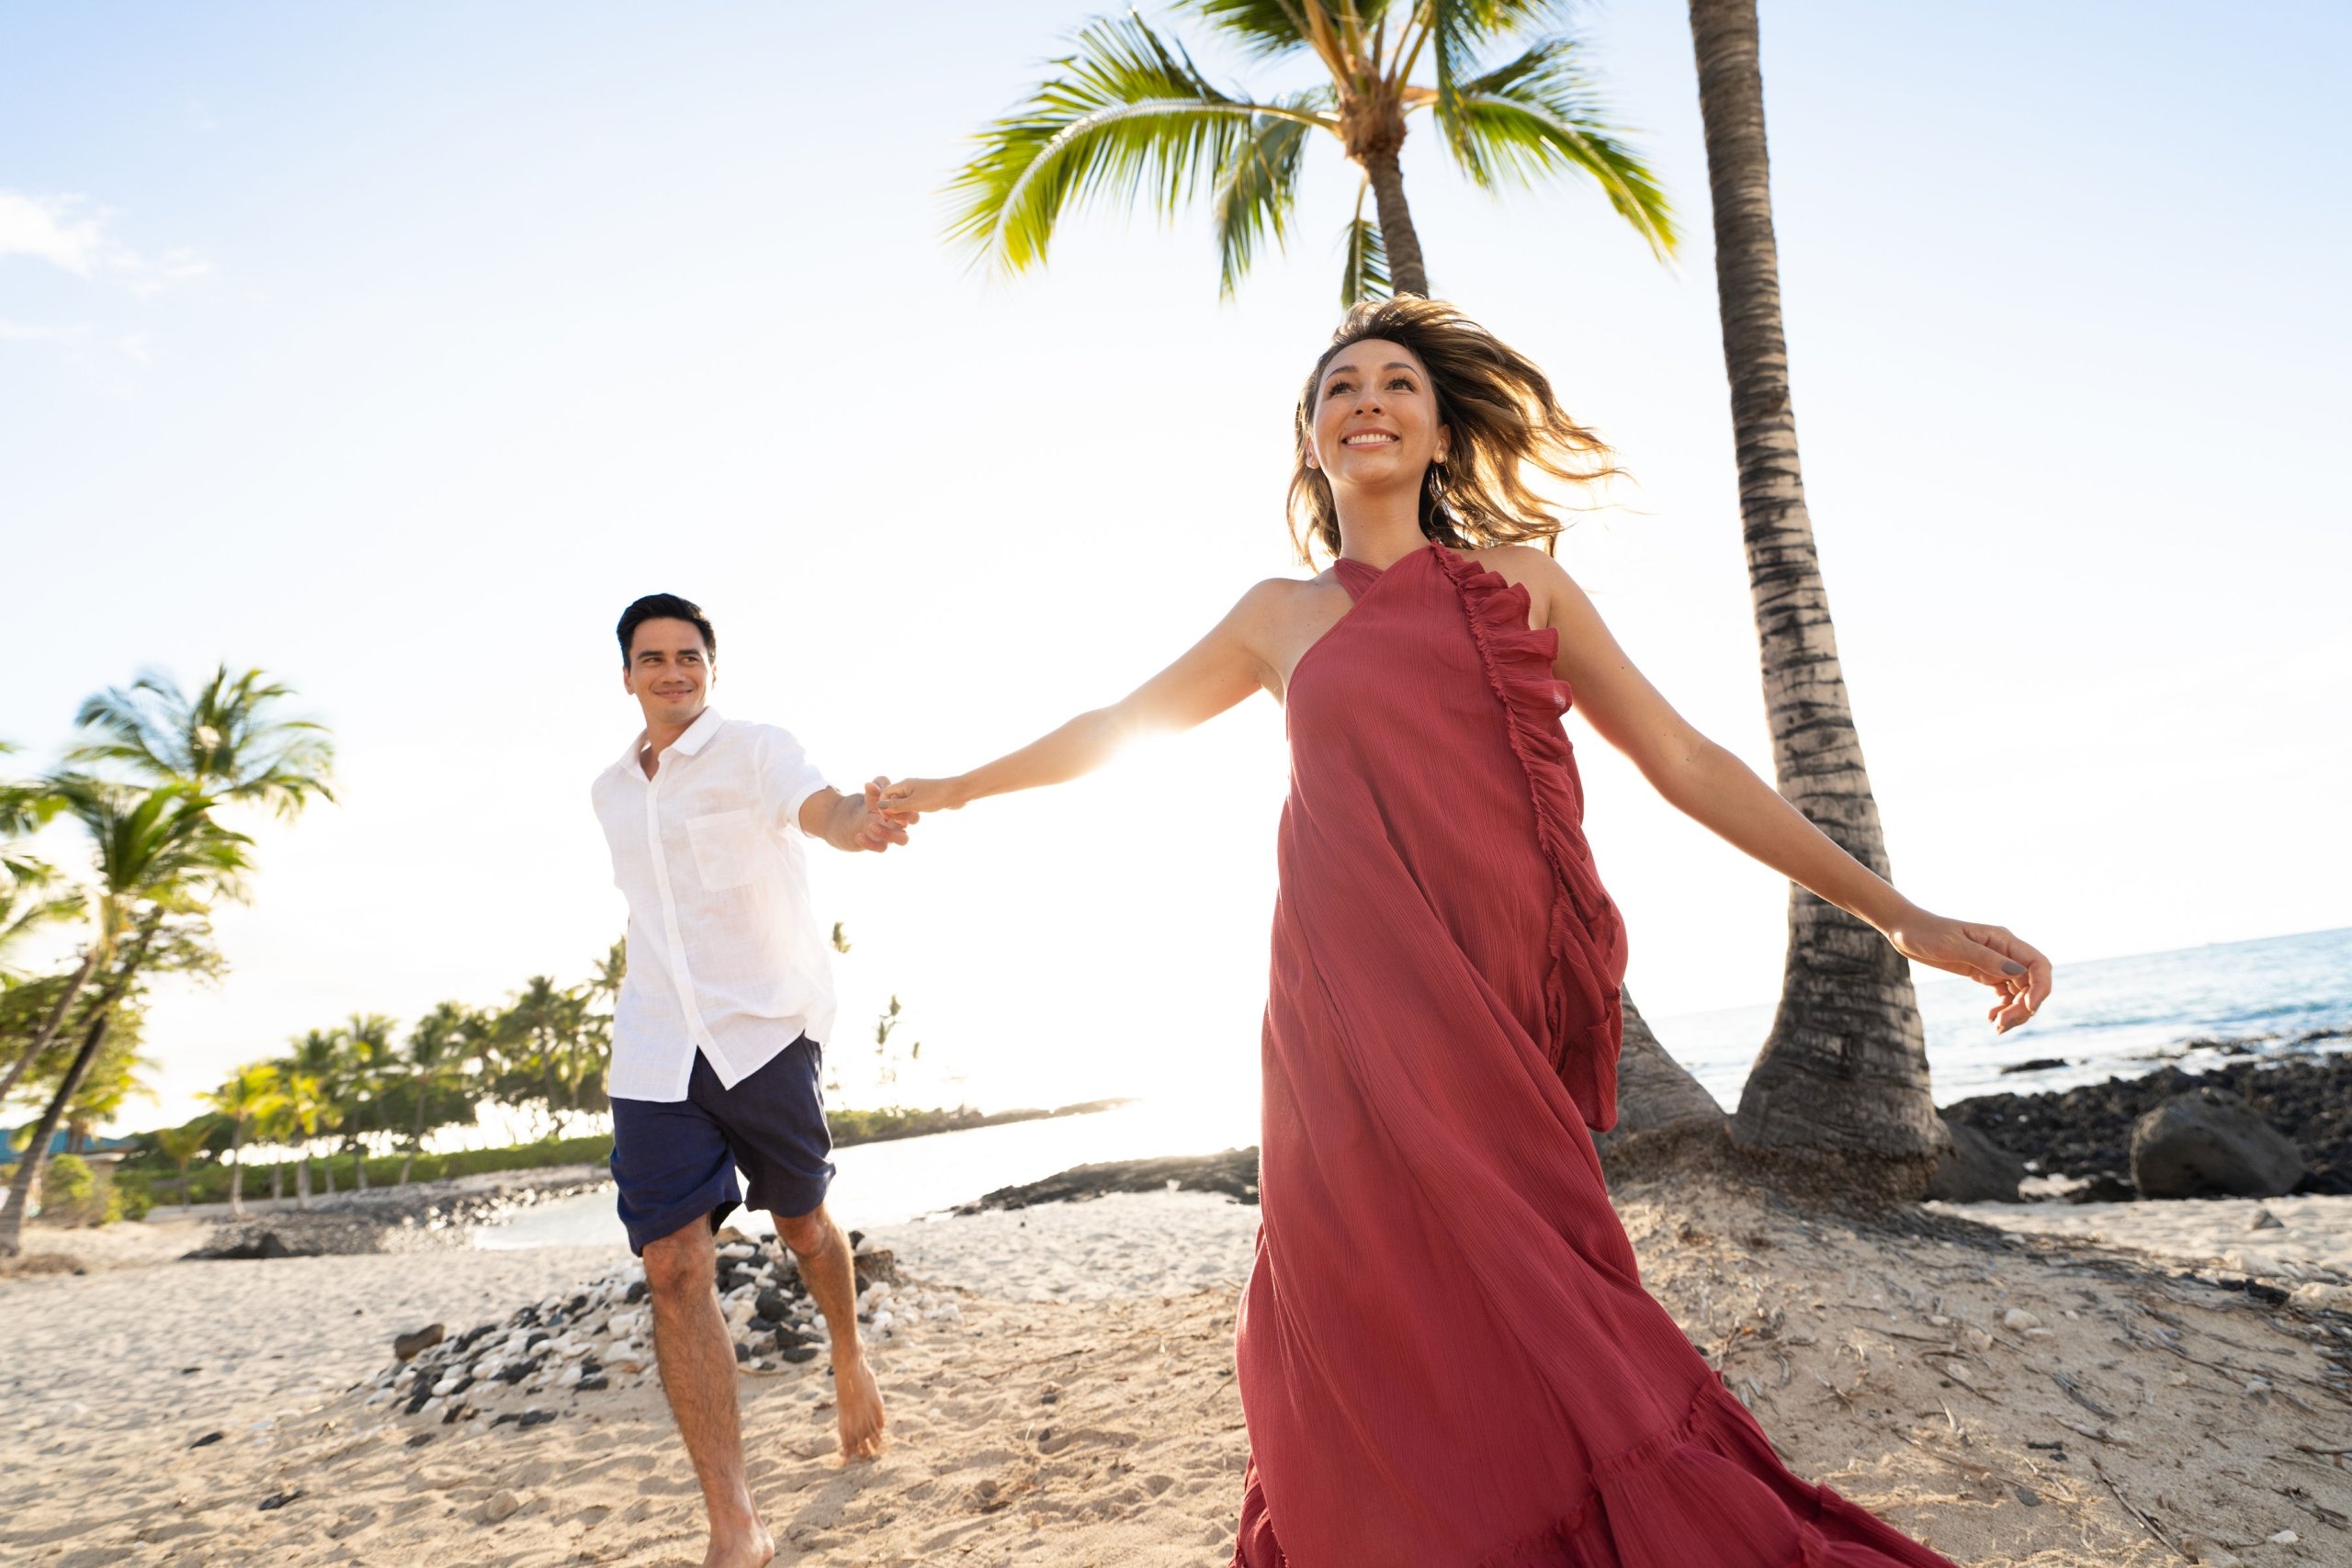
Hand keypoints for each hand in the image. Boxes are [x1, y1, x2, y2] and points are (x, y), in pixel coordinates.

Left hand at [853, 778, 911, 851]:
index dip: (905, 808)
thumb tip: (870, 785)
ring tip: (871, 825)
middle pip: (915, 822)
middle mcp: (903, 824)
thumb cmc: (874, 799)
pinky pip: (881, 849)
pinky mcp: (882, 844)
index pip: (914, 812)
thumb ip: (876, 785)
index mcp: (904, 810)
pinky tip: (858, 836)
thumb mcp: (875, 789)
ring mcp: (894, 836)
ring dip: (888, 833)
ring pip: (903, 840)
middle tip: (887, 815)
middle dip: (903, 819)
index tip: (889, 802)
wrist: (861, 814)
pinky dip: (869, 843)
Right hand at [879, 777, 966, 820]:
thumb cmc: (936, 796)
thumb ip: (895, 806)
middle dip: (893, 812)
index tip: (889, 819)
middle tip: (903, 823)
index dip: (884, 807)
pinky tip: (914, 818)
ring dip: (901, 814)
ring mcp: (916, 792)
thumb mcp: (913, 804)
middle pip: (892, 799)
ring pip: (901, 804)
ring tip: (908, 823)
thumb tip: (879, 806)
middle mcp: (908, 786)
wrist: (958, 792)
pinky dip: (910, 812)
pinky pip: (911, 805)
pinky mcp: (923, 798)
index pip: (884, 794)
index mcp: (903, 784)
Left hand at [1886, 913, 2052, 1033]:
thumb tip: (2018, 974)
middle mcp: (2005, 952)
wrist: (1906, 930)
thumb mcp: (1953, 946)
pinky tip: (1991, 1018)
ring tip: (1996, 1027)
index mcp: (2003, 940)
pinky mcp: (1985, 973)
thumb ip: (1985, 958)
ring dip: (2015, 1012)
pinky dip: (2004, 1009)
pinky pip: (2006, 995)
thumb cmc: (1927, 933)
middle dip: (2023, 1007)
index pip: (2039, 964)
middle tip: (2000, 1025)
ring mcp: (1996, 964)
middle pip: (2031, 984)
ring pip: (2020, 993)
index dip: (2041, 987)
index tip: (2029, 1008)